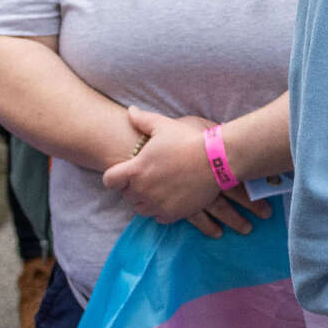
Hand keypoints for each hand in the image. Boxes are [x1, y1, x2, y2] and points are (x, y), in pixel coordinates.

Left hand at [101, 109, 271, 234]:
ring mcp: (157, 203)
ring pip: (141, 208)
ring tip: (160, 187)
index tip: (125, 173)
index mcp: (136, 169)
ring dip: (146, 200)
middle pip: (126, 195)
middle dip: (134, 186)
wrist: (218, 159)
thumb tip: (130, 110)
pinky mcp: (172, 214)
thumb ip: (143, 120)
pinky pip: (158, 217)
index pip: (109, 180)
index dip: (115, 176)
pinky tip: (171, 197)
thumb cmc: (189, 140)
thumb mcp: (164, 125)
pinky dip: (162, 209)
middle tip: (150, 176)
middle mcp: (143, 190)